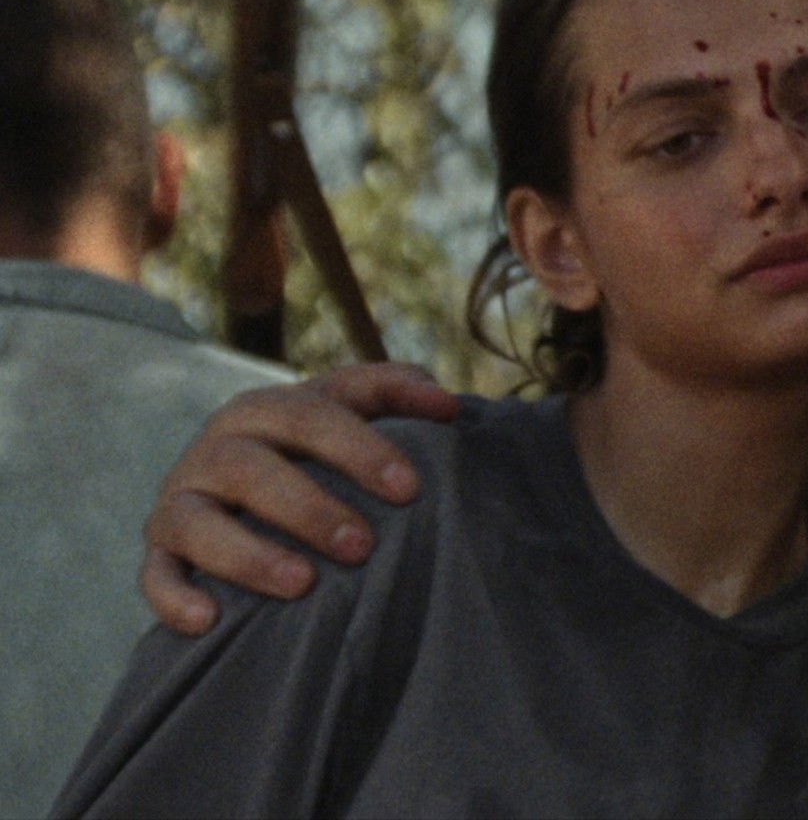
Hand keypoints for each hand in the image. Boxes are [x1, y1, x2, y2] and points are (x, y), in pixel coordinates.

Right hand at [141, 362, 460, 634]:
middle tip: (362, 547)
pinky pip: (155, 575)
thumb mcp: (352, 411)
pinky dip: (175, 597)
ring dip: (247, 554)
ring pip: (196, 521)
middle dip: (308, 507)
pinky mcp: (162, 550)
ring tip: (303, 584)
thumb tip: (448, 406)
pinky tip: (210, 619)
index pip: (311, 414)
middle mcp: (218, 447)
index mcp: (269, 407)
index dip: (359, 448)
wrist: (248, 487)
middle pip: (250, 467)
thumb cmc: (319, 450)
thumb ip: (396, 393)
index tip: (409, 489)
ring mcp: (182, 498)